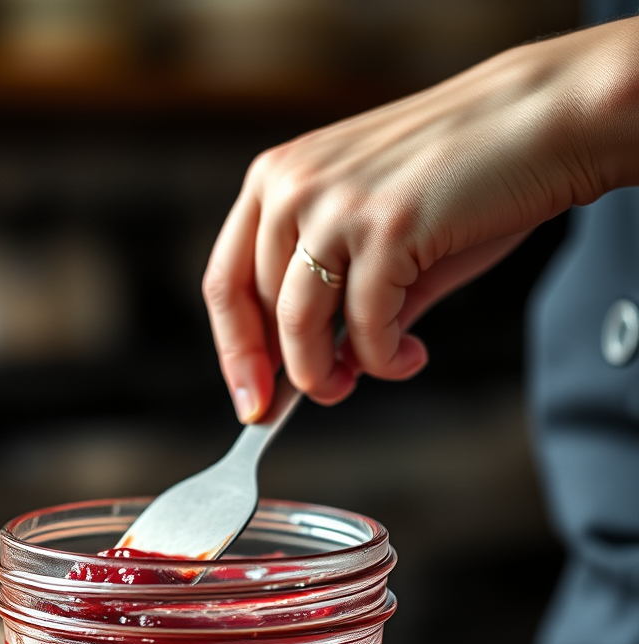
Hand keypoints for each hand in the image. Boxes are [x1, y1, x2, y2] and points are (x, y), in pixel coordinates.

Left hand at [203, 17, 638, 417]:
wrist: (542, 121)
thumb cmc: (460, 175)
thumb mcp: (374, 233)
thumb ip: (336, 298)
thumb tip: (316, 369)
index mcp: (276, 180)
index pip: (224, 282)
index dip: (233, 352)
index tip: (249, 399)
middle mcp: (292, 187)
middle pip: (259, 312)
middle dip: (288, 372)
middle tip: (325, 395)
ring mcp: (335, 205)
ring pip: (299, 326)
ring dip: (324, 375)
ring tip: (358, 382)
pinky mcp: (385, 228)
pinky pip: (366, 327)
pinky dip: (384, 359)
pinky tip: (409, 356)